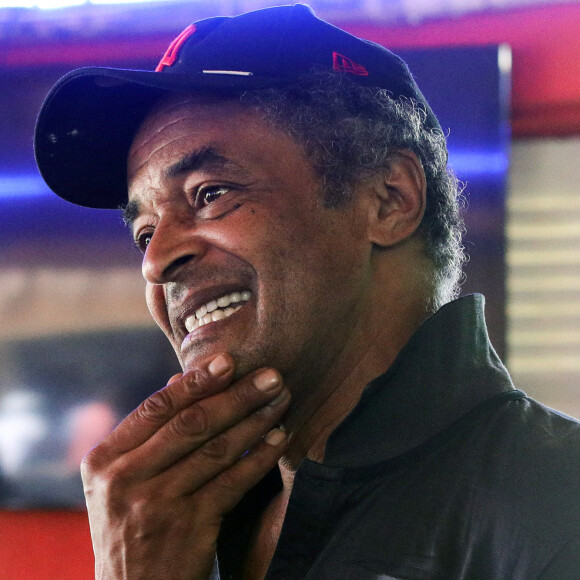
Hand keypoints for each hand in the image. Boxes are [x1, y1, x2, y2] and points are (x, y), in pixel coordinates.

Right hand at [81, 353, 289, 579]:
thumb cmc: (132, 528)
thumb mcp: (121, 482)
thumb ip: (148, 432)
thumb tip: (178, 378)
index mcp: (104, 460)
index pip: (156, 408)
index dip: (196, 381)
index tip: (229, 360)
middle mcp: (124, 480)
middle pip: (191, 424)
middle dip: (236, 395)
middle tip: (270, 375)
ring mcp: (156, 505)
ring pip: (216, 450)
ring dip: (254, 421)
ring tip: (281, 400)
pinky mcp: (188, 528)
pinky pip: (233, 483)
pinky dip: (259, 458)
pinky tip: (278, 439)